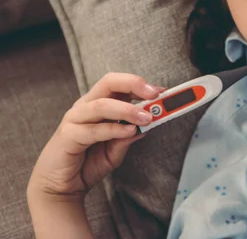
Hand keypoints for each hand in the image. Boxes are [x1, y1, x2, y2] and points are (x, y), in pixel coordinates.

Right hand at [27, 73, 164, 201]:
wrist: (60, 187)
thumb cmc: (88, 163)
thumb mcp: (116, 149)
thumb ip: (129, 136)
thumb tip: (150, 122)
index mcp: (99, 103)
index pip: (120, 84)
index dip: (141, 84)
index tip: (162, 91)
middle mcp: (86, 106)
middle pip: (109, 83)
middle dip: (134, 84)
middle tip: (155, 94)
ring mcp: (75, 119)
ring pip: (103, 104)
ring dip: (128, 109)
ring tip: (146, 117)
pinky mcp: (68, 136)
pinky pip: (94, 129)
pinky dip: (114, 129)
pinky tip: (129, 131)